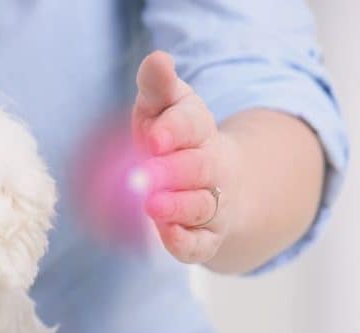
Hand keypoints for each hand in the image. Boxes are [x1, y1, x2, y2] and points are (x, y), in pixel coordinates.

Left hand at [133, 51, 239, 263]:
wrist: (214, 180)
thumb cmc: (172, 139)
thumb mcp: (164, 108)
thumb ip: (158, 87)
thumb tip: (156, 59)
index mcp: (199, 129)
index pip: (193, 125)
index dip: (175, 130)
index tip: (154, 137)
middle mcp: (213, 167)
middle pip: (201, 168)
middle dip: (173, 171)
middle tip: (144, 174)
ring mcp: (213, 203)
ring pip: (202, 207)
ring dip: (178, 207)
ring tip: (152, 206)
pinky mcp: (206, 236)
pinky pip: (201, 245)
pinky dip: (186, 243)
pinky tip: (166, 236)